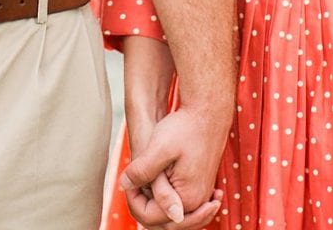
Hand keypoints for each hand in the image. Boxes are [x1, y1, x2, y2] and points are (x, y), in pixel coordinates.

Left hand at [120, 104, 225, 227]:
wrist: (208, 114)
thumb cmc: (184, 128)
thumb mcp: (159, 148)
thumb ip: (142, 171)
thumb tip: (124, 186)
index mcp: (186, 198)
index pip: (152, 218)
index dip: (134, 201)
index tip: (128, 179)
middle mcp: (197, 202)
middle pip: (164, 223)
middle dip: (143, 207)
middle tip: (133, 184)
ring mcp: (201, 196)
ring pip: (173, 217)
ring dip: (156, 207)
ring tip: (140, 188)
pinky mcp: (201, 187)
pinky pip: (182, 207)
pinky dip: (168, 203)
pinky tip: (156, 189)